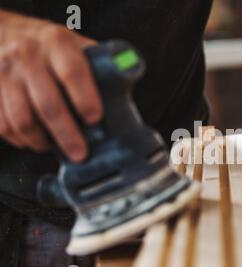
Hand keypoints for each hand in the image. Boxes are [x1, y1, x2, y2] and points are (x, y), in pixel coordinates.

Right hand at [0, 14, 101, 161]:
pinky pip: (4, 126)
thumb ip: (98, 66)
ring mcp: (5, 74)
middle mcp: (28, 56)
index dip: (85, 99)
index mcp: (57, 43)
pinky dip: (21, 140)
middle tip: (80, 153)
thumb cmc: (50, 47)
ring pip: (23, 120)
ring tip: (57, 148)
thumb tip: (125, 89)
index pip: (73, 73)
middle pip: (48, 105)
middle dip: (67, 135)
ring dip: (42, 142)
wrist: (4, 33)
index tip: (95, 119)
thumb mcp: (76, 45)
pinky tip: (35, 141)